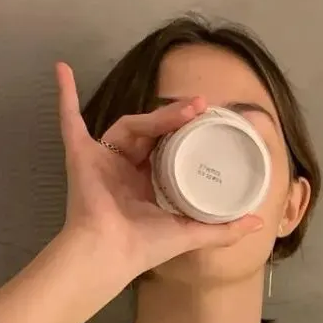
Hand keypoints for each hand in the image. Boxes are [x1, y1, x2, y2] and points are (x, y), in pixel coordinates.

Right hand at [55, 63, 263, 279]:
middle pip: (149, 132)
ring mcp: (99, 160)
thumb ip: (224, 229)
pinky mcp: (81, 155)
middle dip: (174, 118)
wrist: (110, 253)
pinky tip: (63, 69)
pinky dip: (66, 96)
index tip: (206, 120)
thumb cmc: (144, 247)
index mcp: (142, 185)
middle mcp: (121, 169)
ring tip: (185, 110)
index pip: (164, 148)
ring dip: (155, 116)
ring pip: (129, 125)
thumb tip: (259, 223)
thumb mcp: (192, 234)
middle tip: (201, 107)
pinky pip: (70, 121)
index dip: (183, 132)